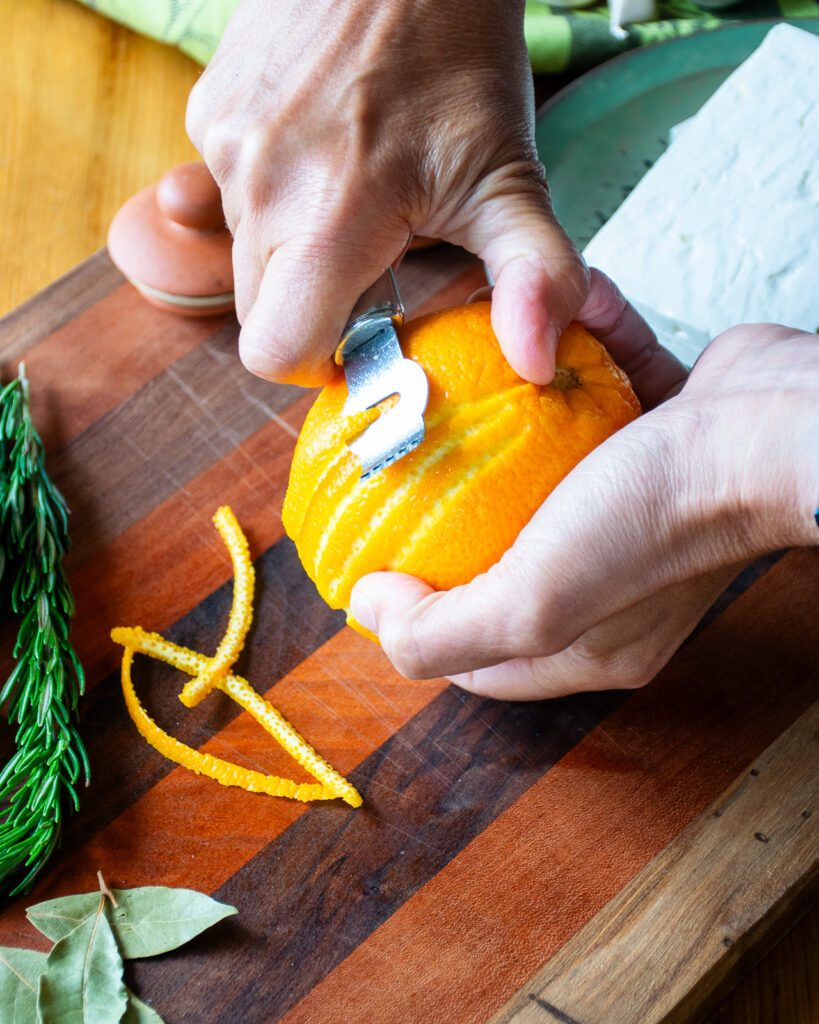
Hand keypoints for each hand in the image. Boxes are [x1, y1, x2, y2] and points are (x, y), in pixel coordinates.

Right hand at [186, 0, 586, 385]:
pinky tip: (325, 148)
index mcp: (330, 215)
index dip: (320, 360)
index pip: (276, 350)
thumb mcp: (509, 174)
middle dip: (315, 306)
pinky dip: (276, 192)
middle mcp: (257, 184)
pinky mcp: (208, 106)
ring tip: (356, 189)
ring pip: (246, 251)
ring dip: (296, 247)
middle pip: (261, 310)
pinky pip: (232, 190)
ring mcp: (223, 141)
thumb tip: (538, 363)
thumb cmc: (459, 51)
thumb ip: (532, 275)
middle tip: (377, 259)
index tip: (366, 332)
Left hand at [349, 272, 818, 697]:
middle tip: (398, 477)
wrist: (772, 424)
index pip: (480, 656)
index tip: (377, 568)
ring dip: (497, 437)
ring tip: (444, 398)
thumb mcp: (536, 600)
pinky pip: (590, 403)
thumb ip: (443, 628)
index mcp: (592, 642)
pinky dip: (560, 370)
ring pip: (542, 476)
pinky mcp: (655, 438)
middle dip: (448, 527)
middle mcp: (616, 583)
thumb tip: (371, 608)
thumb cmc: (656, 517)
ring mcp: (638, 507)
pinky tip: (523, 338)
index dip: (421, 623)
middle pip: (504, 565)